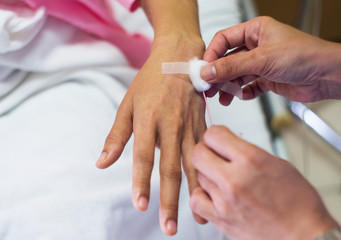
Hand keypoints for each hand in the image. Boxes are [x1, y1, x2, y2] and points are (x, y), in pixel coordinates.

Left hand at [96, 36, 206, 235]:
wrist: (180, 57)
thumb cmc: (150, 81)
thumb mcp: (127, 104)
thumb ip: (116, 136)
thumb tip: (101, 164)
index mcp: (149, 118)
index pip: (144, 155)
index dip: (141, 181)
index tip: (140, 205)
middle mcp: (172, 125)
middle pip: (171, 168)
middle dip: (169, 200)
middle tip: (169, 227)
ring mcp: (191, 126)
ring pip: (194, 165)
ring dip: (196, 193)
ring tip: (199, 218)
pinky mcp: (203, 126)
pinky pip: (206, 154)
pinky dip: (208, 175)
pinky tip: (211, 192)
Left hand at [190, 125, 338, 239]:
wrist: (304, 237)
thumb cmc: (298, 202)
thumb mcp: (278, 164)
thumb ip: (248, 152)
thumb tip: (229, 144)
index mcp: (251, 160)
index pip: (213, 135)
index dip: (215, 135)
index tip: (220, 139)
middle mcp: (234, 179)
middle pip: (198, 153)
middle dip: (206, 151)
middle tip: (216, 156)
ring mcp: (225, 201)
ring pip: (198, 176)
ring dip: (207, 174)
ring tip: (222, 179)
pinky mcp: (221, 220)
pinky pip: (196, 201)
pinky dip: (201, 196)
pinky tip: (213, 195)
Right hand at [201, 16, 338, 104]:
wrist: (327, 76)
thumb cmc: (303, 56)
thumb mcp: (261, 59)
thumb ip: (232, 67)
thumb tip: (207, 71)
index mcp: (255, 31)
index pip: (224, 40)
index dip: (212, 54)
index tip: (203, 70)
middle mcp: (257, 46)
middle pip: (228, 60)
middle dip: (218, 74)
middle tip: (207, 88)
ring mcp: (262, 64)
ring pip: (237, 75)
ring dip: (229, 87)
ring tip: (223, 97)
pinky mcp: (268, 79)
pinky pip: (249, 87)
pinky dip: (244, 93)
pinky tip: (243, 96)